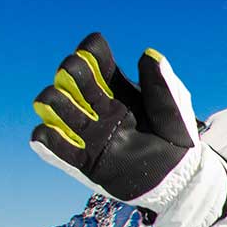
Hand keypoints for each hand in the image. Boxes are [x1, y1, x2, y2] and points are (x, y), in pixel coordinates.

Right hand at [29, 33, 209, 208]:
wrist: (179, 177)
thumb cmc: (178, 138)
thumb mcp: (174, 109)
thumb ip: (161, 84)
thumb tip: (148, 54)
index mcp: (119, 89)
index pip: (96, 62)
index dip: (90, 52)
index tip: (93, 49)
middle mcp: (99, 107)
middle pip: (71, 80)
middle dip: (70, 73)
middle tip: (80, 77)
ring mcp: (89, 132)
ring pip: (56, 108)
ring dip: (55, 102)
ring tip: (65, 103)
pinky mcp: (85, 160)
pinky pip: (56, 148)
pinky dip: (47, 139)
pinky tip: (47, 132)